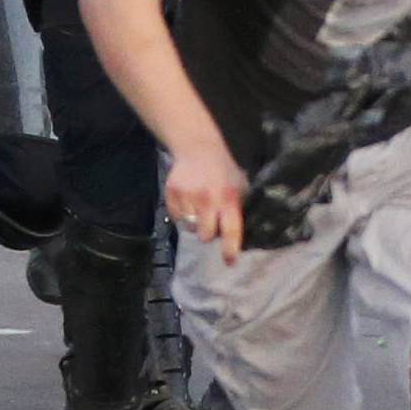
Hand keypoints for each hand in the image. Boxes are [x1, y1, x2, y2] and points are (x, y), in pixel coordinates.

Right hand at [165, 140, 248, 262]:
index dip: (230, 249)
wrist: (197, 148)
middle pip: (205, 236)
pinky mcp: (172, 194)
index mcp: (228, 198)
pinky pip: (177, 217)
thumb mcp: (238, 186)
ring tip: (199, 206)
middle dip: (208, 233)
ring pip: (189, 228)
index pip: (230, 230)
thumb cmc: (223, 170)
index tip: (229, 262)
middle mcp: (207, 199)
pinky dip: (182, 214)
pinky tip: (188, 199)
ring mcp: (187, 197)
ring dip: (194, 223)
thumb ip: (238, 209)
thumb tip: (238, 237)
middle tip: (211, 221)